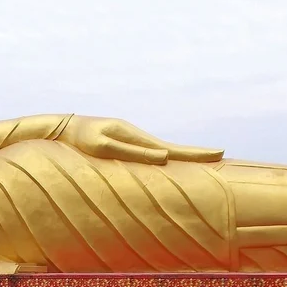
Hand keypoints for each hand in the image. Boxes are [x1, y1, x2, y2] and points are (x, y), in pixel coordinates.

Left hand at [57, 116, 222, 164]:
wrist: (65, 126)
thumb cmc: (81, 139)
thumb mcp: (105, 147)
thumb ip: (133, 152)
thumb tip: (164, 157)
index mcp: (136, 137)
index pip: (172, 149)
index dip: (195, 154)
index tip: (219, 153)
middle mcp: (137, 136)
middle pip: (172, 147)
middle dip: (195, 153)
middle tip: (221, 154)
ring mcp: (132, 139)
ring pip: (163, 149)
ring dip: (183, 155)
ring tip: (203, 158)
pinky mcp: (124, 143)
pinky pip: (150, 151)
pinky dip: (165, 155)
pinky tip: (170, 159)